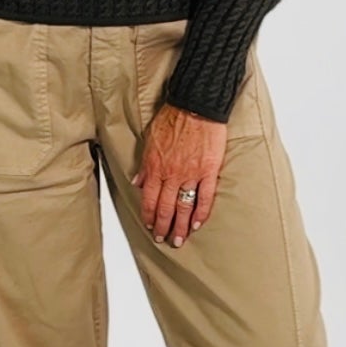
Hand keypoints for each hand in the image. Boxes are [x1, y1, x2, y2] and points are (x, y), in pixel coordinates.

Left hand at [131, 102, 226, 246]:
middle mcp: (171, 174)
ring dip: (180, 226)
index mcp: (155, 168)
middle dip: (163, 227)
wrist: (194, 106)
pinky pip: (205, 197)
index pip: (150, 200)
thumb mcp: (150, 141)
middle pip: (166, 208)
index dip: (149, 216)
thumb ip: (144, 166)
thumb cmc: (172, 119)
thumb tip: (137, 183)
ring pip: (183, 207)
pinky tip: (197, 225)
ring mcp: (191, 174)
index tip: (150, 227)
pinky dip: (201, 213)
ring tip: (179, 240)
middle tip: (163, 239)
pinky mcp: (208, 171)